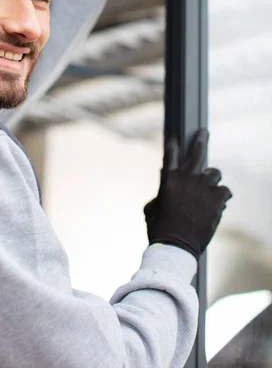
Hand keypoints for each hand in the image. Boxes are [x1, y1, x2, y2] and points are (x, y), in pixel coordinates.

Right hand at [144, 128, 231, 259]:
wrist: (175, 245)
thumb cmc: (160, 229)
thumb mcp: (152, 208)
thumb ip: (159, 193)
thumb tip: (161, 182)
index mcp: (168, 179)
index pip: (170, 155)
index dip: (173, 145)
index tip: (175, 138)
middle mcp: (185, 178)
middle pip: (197, 153)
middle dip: (201, 140)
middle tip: (203, 132)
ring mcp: (202, 186)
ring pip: (214, 173)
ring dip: (212, 181)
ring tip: (209, 192)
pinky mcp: (216, 197)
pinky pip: (225, 190)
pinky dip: (222, 197)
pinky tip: (218, 205)